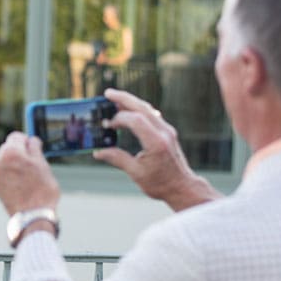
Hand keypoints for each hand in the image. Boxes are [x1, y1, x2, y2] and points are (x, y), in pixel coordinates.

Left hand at [0, 132, 59, 214]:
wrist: (32, 215)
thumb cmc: (41, 190)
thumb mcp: (42, 164)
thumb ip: (34, 147)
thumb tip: (31, 140)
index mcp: (10, 152)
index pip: (16, 136)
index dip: (26, 141)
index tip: (33, 147)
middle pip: (8, 148)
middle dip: (19, 152)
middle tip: (32, 165)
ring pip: (4, 161)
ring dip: (13, 163)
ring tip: (27, 176)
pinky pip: (1, 172)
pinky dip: (9, 174)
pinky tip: (20, 183)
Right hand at [95, 89, 221, 211]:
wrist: (182, 187)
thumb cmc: (160, 183)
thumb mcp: (136, 173)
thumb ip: (117, 159)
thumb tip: (98, 152)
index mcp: (156, 142)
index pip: (135, 120)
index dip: (118, 119)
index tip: (107, 125)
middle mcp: (164, 132)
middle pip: (142, 107)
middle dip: (124, 98)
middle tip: (107, 93)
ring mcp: (167, 130)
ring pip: (147, 109)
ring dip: (131, 102)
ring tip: (115, 99)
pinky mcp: (167, 132)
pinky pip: (152, 115)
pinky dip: (138, 110)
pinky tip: (129, 110)